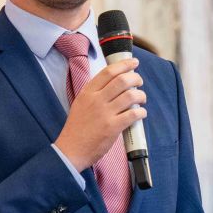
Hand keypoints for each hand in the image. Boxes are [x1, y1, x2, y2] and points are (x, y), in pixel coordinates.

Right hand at [55, 57, 144, 171]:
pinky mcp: (112, 127)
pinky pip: (133, 114)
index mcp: (87, 92)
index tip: (133, 63)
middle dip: (136, 78)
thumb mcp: (80, 104)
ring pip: (130, 96)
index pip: (108, 72)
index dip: (123, 65)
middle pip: (122, 80)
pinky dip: (141, 112)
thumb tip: (114, 84)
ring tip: (141, 99)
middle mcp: (96, 100)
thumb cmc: (77, 128)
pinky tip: (141, 114)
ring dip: (140, 95)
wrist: (71, 149)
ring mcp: (104, 113)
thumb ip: (95, 93)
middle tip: (139, 82)